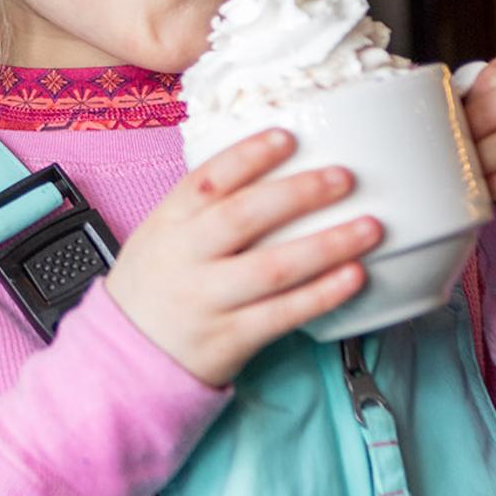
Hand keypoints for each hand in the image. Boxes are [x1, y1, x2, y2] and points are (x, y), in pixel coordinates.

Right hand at [103, 130, 374, 386]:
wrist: (125, 357)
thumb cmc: (154, 287)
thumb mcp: (160, 235)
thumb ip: (202, 207)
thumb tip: (269, 165)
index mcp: (167, 224)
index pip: (206, 181)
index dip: (248, 155)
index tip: (287, 137)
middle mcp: (185, 258)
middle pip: (243, 218)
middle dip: (298, 194)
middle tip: (344, 177)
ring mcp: (207, 301)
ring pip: (272, 268)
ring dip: (326, 245)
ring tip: (369, 227)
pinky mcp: (230, 339)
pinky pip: (283, 315)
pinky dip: (322, 295)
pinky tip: (354, 276)